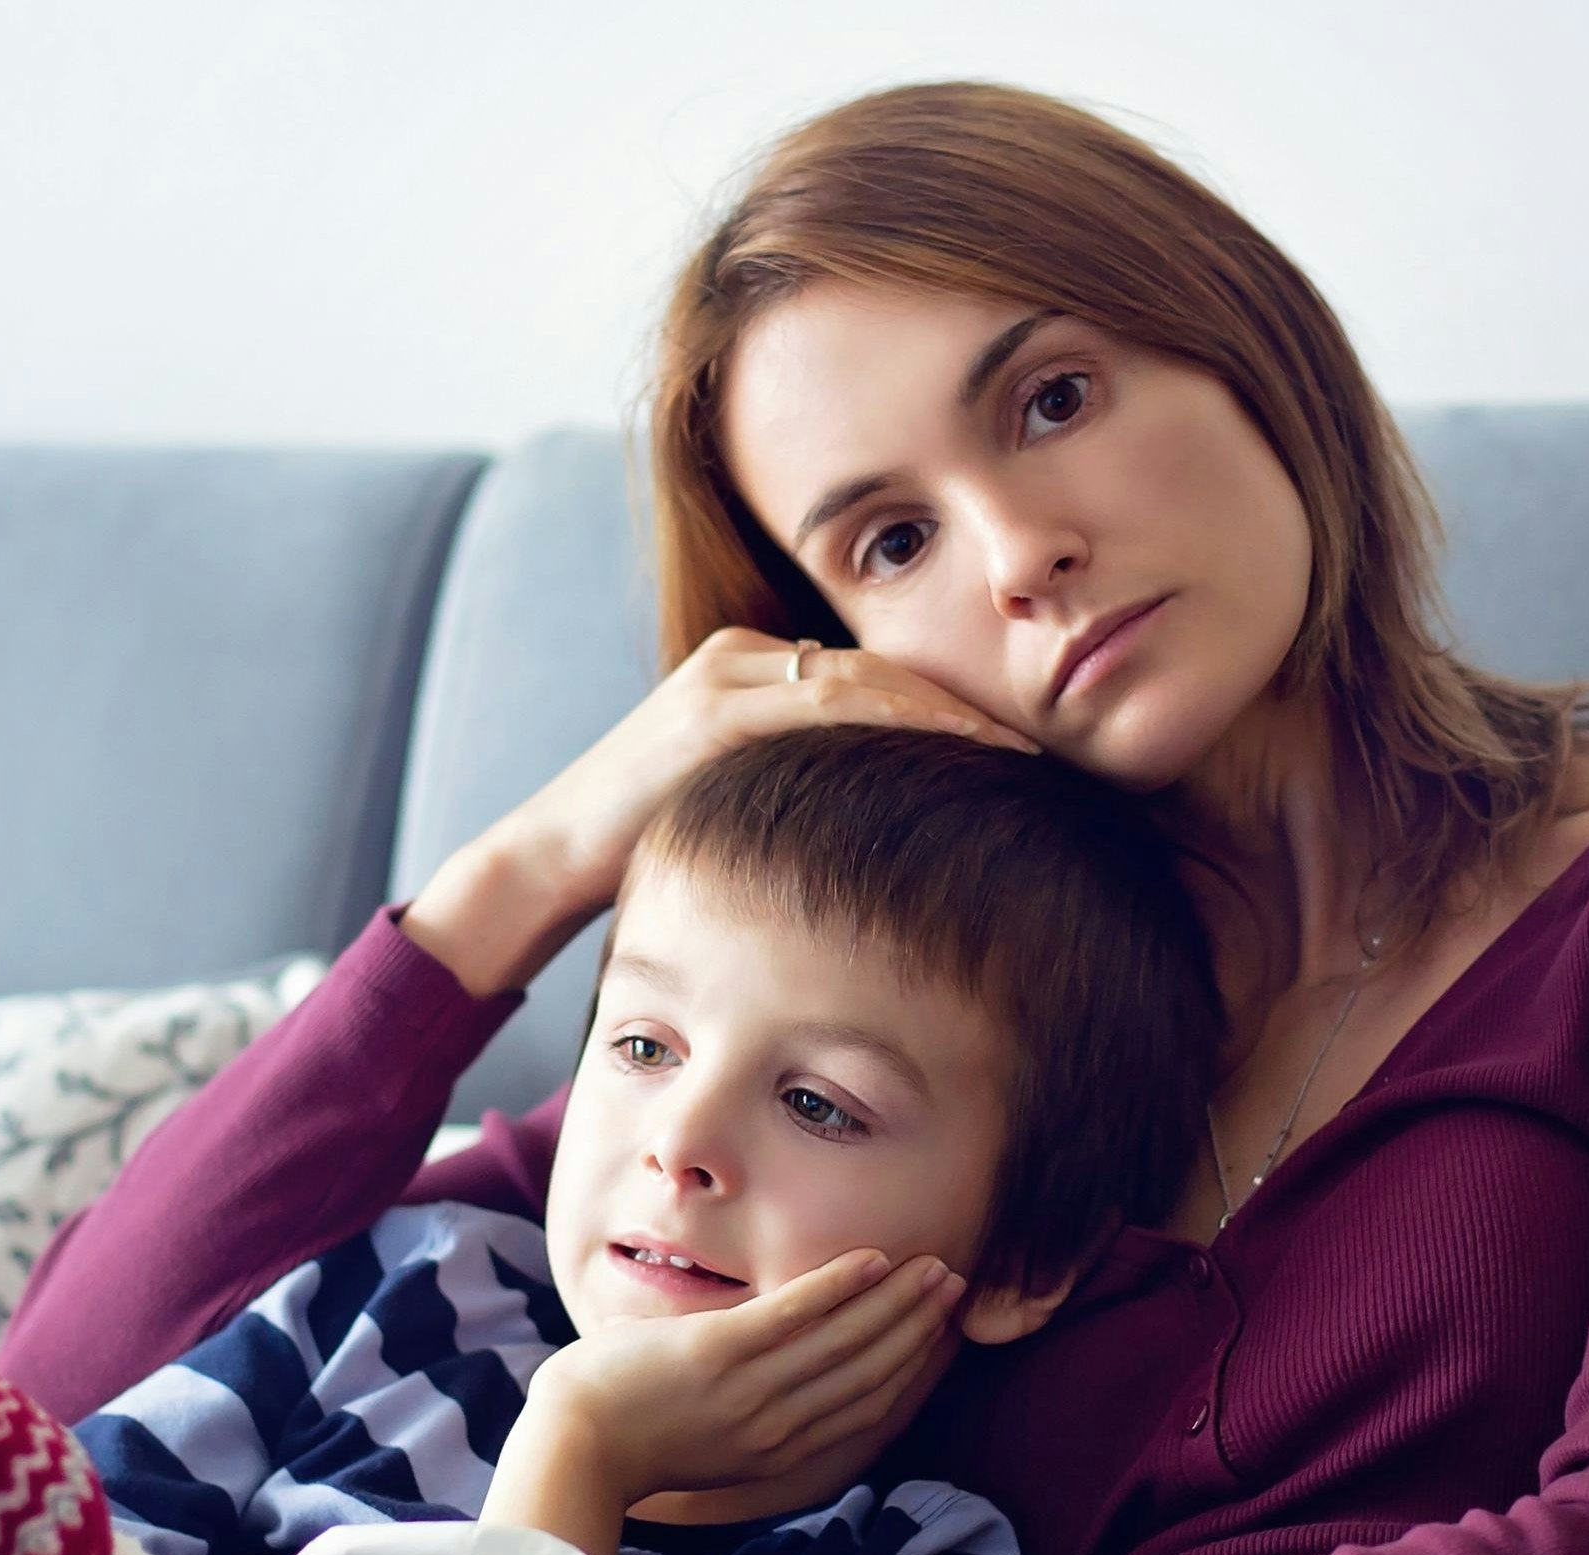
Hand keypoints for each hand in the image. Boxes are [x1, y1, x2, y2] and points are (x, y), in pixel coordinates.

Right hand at [402, 629, 1040, 995]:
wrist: (544, 862)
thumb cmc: (641, 851)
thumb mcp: (732, 808)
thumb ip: (794, 795)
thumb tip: (878, 835)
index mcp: (747, 669)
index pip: (870, 676)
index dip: (947, 708)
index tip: (1015, 749)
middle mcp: (738, 658)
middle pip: (879, 669)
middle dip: (964, 707)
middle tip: (1043, 748)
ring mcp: (722, 680)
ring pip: (863, 682)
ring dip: (948, 717)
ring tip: (1017, 757)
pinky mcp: (709, 716)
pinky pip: (825, 710)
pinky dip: (895, 727)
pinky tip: (951, 757)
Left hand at [489, 1250, 968, 1552]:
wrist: (573, 1448)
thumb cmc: (626, 1439)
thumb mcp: (705, 1439)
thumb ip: (746, 1411)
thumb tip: (760, 1372)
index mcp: (776, 1450)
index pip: (863, 1404)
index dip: (908, 1366)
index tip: (938, 1334)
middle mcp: (777, 1425)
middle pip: (869, 1370)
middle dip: (917, 1328)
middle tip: (953, 1288)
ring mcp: (750, 1390)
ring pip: (846, 1341)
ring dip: (896, 1302)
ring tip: (933, 1270)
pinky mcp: (719, 1354)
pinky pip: (794, 1314)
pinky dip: (838, 1286)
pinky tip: (873, 1259)